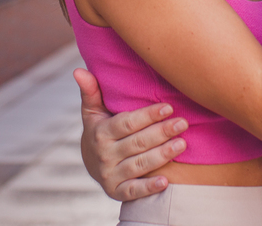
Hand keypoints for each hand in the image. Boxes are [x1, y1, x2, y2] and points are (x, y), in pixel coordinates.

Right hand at [74, 67, 187, 200]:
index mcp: (100, 132)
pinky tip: (165, 182)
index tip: (168, 108)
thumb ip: (90, 91)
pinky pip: (133, 191)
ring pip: (139, 164)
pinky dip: (148, 188)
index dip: (147, 116)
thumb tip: (78, 70)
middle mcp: (104, 154)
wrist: (91, 164)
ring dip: (162, 155)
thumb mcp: (92, 111)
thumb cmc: (99, 129)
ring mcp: (110, 174)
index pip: (126, 123)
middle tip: (183, 123)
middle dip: (161, 133)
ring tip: (182, 144)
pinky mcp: (116, 192)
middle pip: (137, 143)